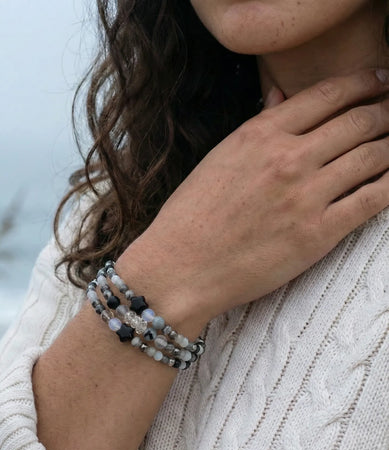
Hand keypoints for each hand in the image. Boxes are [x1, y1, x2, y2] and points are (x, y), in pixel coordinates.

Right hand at [117, 69, 388, 332]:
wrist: (180, 267)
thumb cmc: (190, 217)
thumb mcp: (217, 160)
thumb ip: (256, 126)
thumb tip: (280, 95)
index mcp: (259, 135)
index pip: (327, 94)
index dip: (363, 83)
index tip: (378, 82)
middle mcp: (288, 158)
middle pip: (359, 121)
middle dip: (384, 113)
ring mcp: (306, 196)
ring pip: (374, 156)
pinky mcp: (318, 234)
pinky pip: (373, 199)